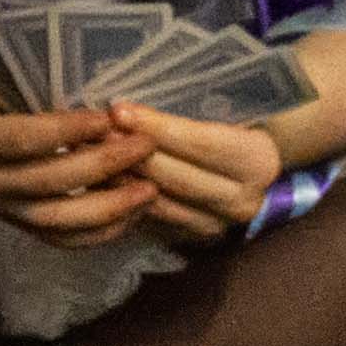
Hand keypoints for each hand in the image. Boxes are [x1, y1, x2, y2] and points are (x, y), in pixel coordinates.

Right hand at [0, 62, 146, 242]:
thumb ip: (26, 85)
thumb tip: (90, 84)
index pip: (24, 140)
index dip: (68, 131)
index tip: (108, 117)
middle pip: (50, 184)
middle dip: (105, 166)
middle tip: (146, 145)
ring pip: (59, 222)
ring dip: (110, 209)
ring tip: (150, 188)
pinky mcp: (12, 223)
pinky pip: (59, 239)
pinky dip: (98, 233)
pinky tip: (130, 215)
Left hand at [109, 103, 285, 240]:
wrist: (253, 164)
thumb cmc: (239, 121)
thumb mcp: (228, 108)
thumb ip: (190, 108)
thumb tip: (130, 106)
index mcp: (258, 161)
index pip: (201, 144)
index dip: (156, 127)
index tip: (118, 110)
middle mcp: (242, 201)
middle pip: (176, 178)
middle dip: (130, 154)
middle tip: (92, 132)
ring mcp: (219, 226)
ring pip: (159, 203)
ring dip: (120, 179)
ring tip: (87, 153)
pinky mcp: (194, 239)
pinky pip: (152, 220)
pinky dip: (124, 199)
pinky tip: (100, 178)